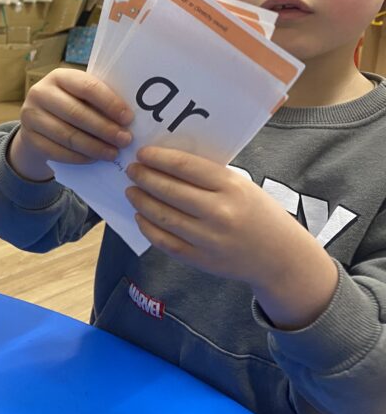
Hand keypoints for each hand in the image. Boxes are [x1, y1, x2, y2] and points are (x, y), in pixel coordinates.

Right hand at [8, 68, 133, 180]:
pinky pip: (56, 151)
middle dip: (105, 129)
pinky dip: (78, 157)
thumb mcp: (80, 96)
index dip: (109, 103)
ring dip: (94, 147)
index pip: (87, 87)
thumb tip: (128, 118)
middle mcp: (40, 92)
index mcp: (59, 76)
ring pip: (67, 135)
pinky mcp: (29, 138)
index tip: (128, 118)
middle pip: (76, 113)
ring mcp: (31, 116)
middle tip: (125, 140)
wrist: (37, 123)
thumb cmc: (70, 105)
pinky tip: (94, 159)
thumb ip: (99, 100)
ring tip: (113, 153)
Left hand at [125, 146, 338, 328]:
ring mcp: (209, 239)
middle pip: (169, 190)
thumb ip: (208, 176)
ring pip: (162, 216)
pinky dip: (147, 227)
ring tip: (131, 191)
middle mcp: (219, 212)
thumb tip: (165, 162)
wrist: (281, 257)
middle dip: (144, 177)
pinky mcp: (201, 260)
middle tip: (132, 170)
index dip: (158, 158)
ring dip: (141, 201)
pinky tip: (140, 216)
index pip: (184, 166)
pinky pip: (165, 242)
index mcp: (231, 187)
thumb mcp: (241, 186)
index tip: (142, 153)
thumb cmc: (258, 213)